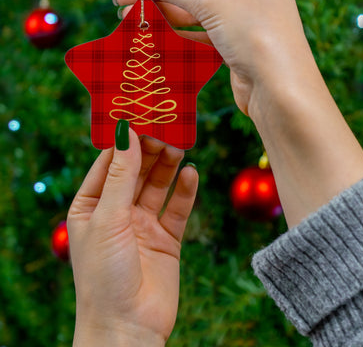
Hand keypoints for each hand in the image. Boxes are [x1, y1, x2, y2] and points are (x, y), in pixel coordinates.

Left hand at [67, 129, 197, 345]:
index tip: (140, 115)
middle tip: (167, 128)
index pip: (108, 163)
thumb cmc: (104, 275)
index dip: (123, 140)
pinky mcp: (167, 238)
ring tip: (180, 146)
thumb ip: (121, 175)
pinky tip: (192, 174)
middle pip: (136, 171)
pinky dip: (185, 191)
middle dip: (150, 150)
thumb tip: (126, 132)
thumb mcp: (108, 218)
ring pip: (158, 185)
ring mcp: (143, 225)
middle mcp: (117, 212)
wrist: (128, 328)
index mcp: (92, 206)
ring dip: (168, 166)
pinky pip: (177, 208)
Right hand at [115, 0, 310, 115]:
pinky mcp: (235, 43)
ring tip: (130, 17)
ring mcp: (243, 17)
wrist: (279, 91)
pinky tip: (154, 33)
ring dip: (163, 13)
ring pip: (195, 9)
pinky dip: (177, 32)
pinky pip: (200, 31)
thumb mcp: (213, 2)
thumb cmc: (256, 36)